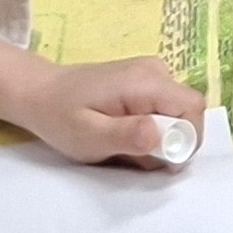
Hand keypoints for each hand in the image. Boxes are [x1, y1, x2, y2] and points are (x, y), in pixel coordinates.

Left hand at [0, 33, 202, 167]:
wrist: (40, 92)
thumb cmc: (61, 117)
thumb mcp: (89, 136)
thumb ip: (126, 136)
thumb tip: (162, 136)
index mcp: (145, 81)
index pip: (192, 108)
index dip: (186, 140)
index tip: (160, 162)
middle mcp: (156, 70)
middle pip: (187, 111)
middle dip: (170, 142)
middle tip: (134, 158)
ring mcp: (152, 72)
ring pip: (176, 112)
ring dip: (159, 137)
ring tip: (122, 145)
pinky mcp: (146, 79)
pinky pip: (164, 108)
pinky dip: (152, 128)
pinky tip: (123, 133)